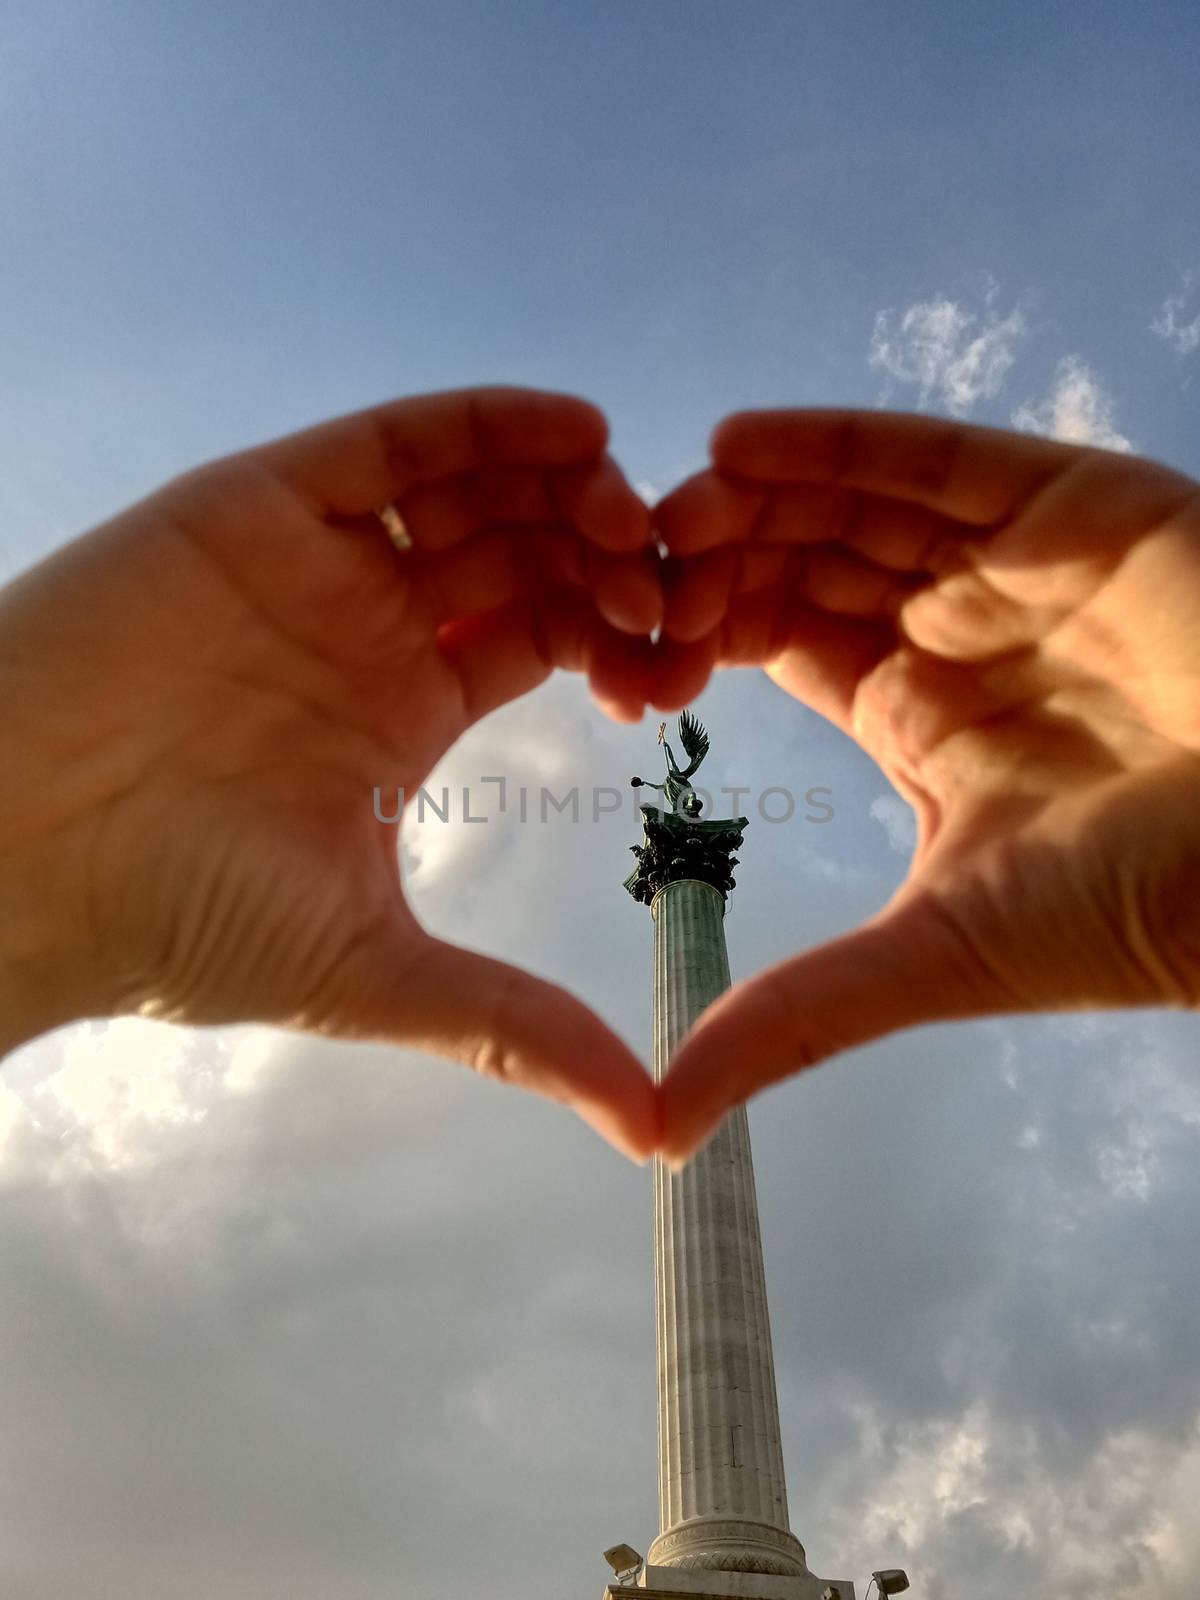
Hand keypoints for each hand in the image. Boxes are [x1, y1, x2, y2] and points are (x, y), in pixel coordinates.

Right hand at [0, 387, 664, 1160]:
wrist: (17, 860)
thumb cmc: (174, 917)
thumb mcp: (375, 968)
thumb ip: (516, 1026)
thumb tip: (653, 1132)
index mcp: (403, 707)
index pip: (545, 636)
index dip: (623, 643)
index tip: (680, 675)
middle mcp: (367, 623)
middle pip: (522, 551)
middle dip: (608, 559)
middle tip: (671, 588)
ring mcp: (315, 560)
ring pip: (470, 487)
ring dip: (565, 486)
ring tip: (635, 510)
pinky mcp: (257, 505)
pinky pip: (390, 444)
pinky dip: (485, 423)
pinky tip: (575, 431)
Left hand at [653, 410, 1199, 1160]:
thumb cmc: (1135, 910)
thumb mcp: (934, 952)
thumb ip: (795, 1015)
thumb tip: (666, 1125)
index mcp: (916, 712)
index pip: (777, 643)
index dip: (694, 644)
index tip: (618, 664)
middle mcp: (955, 626)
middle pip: (800, 562)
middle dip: (710, 567)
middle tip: (625, 579)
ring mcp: (1011, 560)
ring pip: (851, 503)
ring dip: (753, 502)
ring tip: (670, 510)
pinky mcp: (1072, 503)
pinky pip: (934, 457)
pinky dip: (835, 442)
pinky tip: (737, 442)